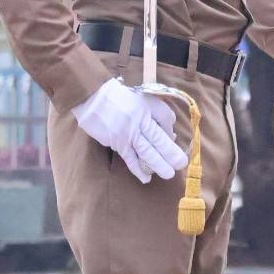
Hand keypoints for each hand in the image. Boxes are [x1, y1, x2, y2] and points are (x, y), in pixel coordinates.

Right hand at [72, 78, 188, 183]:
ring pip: (147, 151)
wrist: (92, 96)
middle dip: (171, 152)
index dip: (171, 129)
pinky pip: (131, 158)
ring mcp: (129, 131)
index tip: (171, 136)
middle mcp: (140, 117)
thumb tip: (167, 134)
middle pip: (160, 137)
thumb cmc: (116, 97)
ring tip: (168, 174)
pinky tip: (146, 178)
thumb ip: (152, 111)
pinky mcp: (118, 141)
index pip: (166, 117)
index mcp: (147, 103)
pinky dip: (138, 169)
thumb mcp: (138, 97)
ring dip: (159, 164)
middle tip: (181, 164)